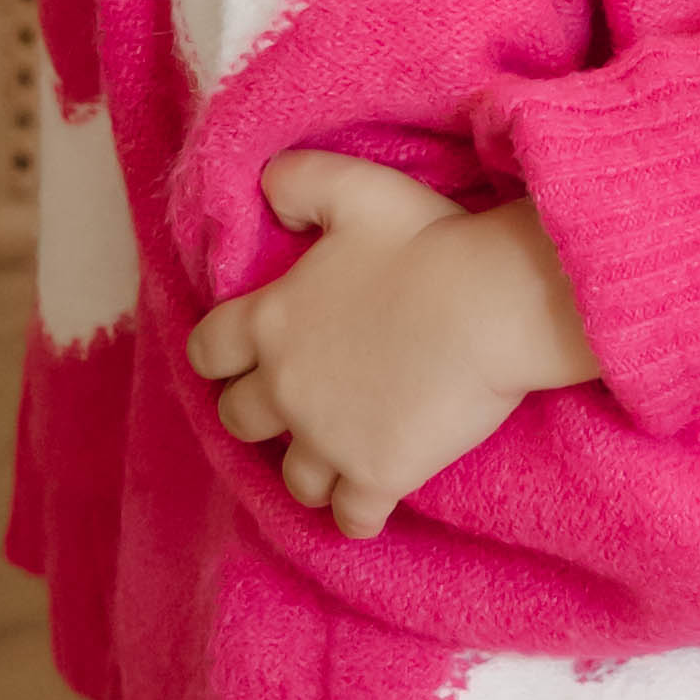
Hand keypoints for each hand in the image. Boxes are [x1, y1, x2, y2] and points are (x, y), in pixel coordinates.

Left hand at [190, 155, 597, 538]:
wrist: (491, 305)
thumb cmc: (426, 243)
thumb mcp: (354, 188)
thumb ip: (298, 180)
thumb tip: (266, 188)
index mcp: (271, 321)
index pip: (208, 351)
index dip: (220, 354)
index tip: (240, 355)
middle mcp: (285, 388)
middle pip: (239, 420)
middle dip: (259, 413)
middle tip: (296, 400)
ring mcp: (328, 440)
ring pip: (293, 477)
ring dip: (308, 467)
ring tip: (337, 453)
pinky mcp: (377, 476)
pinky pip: (352, 518)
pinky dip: (357, 515)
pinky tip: (371, 504)